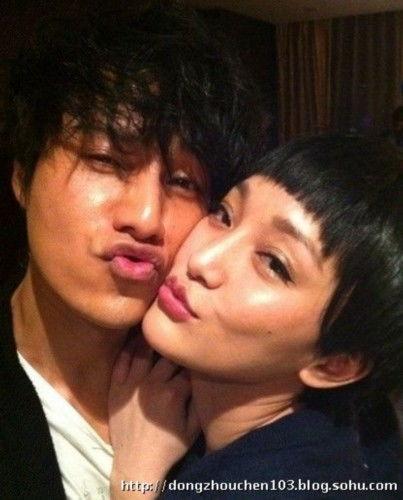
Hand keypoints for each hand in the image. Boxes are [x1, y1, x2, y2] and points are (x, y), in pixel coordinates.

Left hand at [109, 335, 198, 497]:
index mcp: (174, 393)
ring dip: (152, 338)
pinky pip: (121, 361)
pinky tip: (136, 337)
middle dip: (176, 345)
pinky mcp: (117, 388)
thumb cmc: (169, 447)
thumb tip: (206, 377)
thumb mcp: (193, 429)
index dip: (195, 356)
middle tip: (180, 333)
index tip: (198, 348)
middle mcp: (152, 384)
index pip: (188, 366)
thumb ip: (200, 402)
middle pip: (167, 355)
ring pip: (143, 351)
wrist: (137, 463)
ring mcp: (132, 384)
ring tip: (158, 324)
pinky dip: (128, 348)